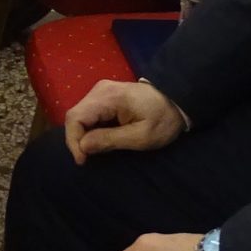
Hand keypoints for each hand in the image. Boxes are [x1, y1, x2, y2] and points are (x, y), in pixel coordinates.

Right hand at [63, 78, 187, 162]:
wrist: (178, 101)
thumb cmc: (163, 119)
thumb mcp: (141, 136)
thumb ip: (110, 140)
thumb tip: (83, 146)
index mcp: (108, 97)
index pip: (75, 117)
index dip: (73, 141)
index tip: (83, 160)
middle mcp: (99, 90)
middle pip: (75, 115)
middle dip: (77, 140)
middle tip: (88, 159)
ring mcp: (101, 91)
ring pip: (80, 115)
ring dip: (83, 135)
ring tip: (96, 151)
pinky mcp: (105, 96)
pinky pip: (89, 113)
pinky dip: (90, 129)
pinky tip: (101, 139)